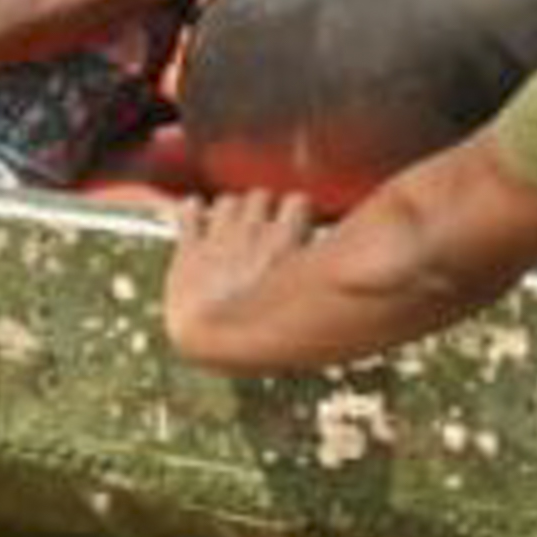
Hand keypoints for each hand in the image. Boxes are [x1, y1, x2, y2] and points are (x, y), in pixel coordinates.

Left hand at [164, 189, 320, 359]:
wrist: (210, 340)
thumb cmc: (263, 334)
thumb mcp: (306, 303)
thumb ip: (324, 279)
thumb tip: (347, 275)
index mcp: (286, 241)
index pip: (298, 201)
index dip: (296, 212)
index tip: (297, 226)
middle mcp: (252, 232)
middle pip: (261, 195)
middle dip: (262, 209)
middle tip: (263, 230)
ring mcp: (218, 237)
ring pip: (227, 201)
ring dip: (230, 211)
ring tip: (233, 227)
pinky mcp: (189, 249)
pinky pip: (189, 213)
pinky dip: (191, 211)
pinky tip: (195, 212)